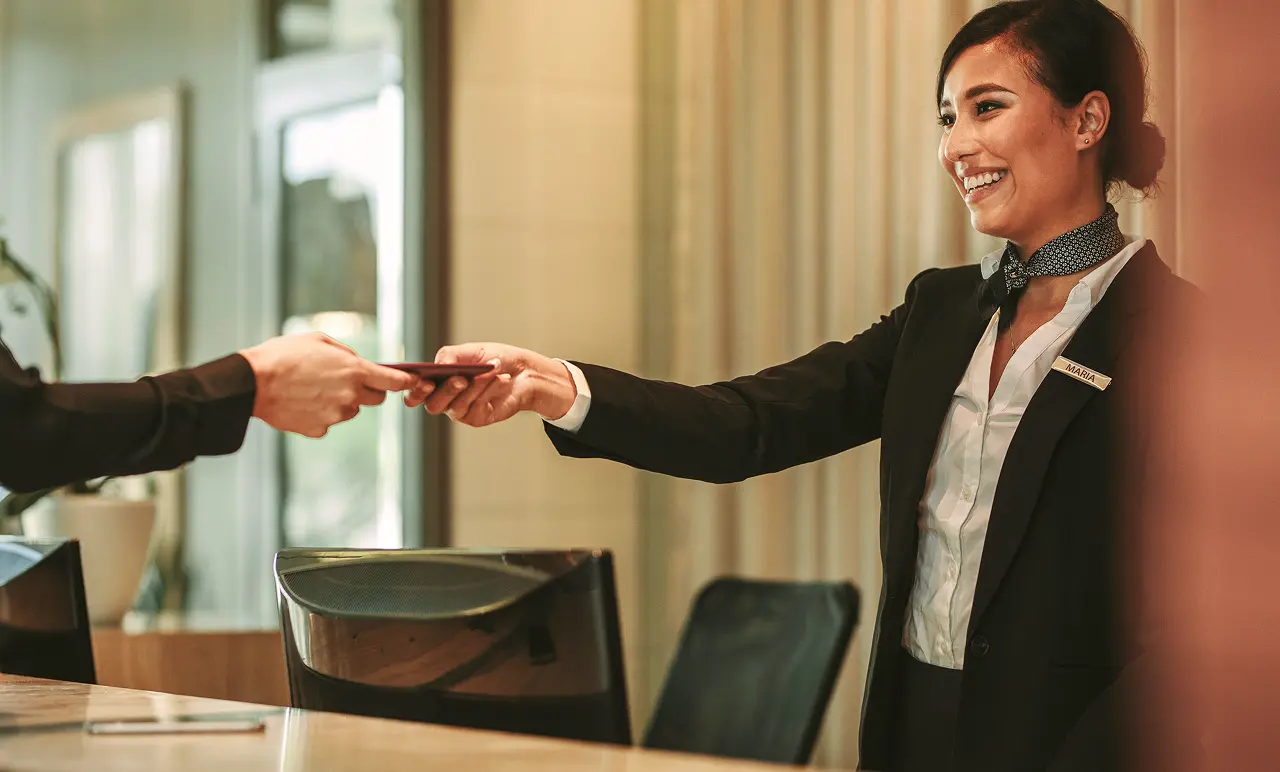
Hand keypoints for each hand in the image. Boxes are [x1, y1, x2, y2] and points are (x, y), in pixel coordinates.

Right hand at [238, 332, 418, 437]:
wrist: (252, 383)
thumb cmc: (283, 355)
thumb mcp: (318, 340)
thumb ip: (344, 352)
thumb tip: (357, 361)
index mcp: (353, 371)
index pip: (393, 381)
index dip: (405, 381)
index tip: (412, 381)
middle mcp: (350, 396)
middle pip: (376, 398)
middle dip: (367, 389)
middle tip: (345, 380)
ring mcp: (335, 416)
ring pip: (350, 410)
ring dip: (340, 401)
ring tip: (312, 389)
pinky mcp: (319, 430)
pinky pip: (328, 422)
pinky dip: (320, 414)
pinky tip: (301, 402)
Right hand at [403, 342, 575, 427]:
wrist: (523, 371)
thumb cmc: (493, 359)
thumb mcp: (470, 351)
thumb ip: (450, 355)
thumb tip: (439, 365)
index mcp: (437, 381)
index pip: (415, 393)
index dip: (414, 391)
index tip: (422, 381)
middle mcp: (445, 399)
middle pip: (432, 405)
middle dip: (446, 391)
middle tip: (460, 378)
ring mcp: (460, 410)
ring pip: (456, 406)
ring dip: (474, 386)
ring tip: (491, 370)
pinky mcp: (477, 418)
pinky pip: (476, 408)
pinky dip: (488, 390)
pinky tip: (501, 379)